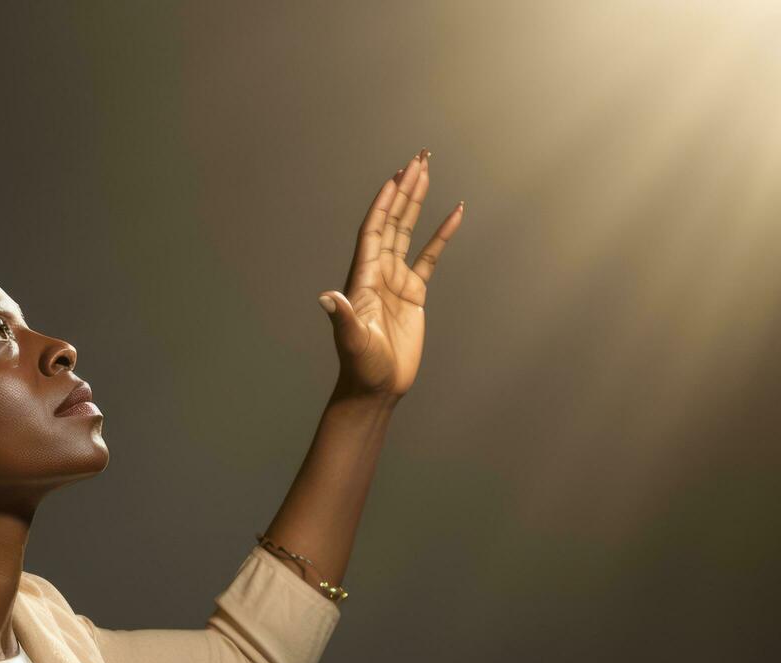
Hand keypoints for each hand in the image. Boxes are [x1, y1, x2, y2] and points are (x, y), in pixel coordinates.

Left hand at [319, 149, 462, 404]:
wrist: (376, 386)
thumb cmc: (360, 366)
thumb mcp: (352, 341)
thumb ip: (341, 317)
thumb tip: (325, 297)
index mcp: (362, 278)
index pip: (374, 231)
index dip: (383, 204)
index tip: (395, 177)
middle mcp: (378, 272)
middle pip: (392, 221)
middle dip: (403, 189)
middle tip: (418, 158)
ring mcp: (396, 280)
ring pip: (408, 231)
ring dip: (417, 202)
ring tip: (427, 171)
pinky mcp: (413, 292)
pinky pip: (429, 256)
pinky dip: (441, 235)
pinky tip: (455, 213)